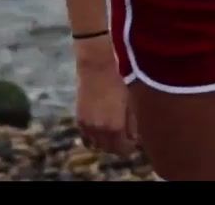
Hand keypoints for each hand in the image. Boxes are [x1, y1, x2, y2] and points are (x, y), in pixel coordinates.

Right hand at [73, 38, 137, 154]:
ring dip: (105, 142)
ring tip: (113, 133)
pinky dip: (93, 136)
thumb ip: (134, 123)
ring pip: (96, 144)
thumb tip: (136, 139)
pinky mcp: (79, 117)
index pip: (123, 150)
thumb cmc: (119, 79)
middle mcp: (99, 130)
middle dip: (118, 146)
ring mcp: (87, 125)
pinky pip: (86, 136)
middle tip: (125, 138)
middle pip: (109, 149)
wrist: (97, 64)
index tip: (134, 142)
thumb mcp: (132, 101)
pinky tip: (100, 128)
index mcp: (115, 127)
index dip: (130, 147)